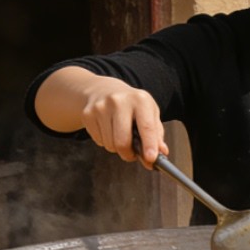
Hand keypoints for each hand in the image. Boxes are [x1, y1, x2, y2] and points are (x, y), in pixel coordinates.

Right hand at [35, 67, 167, 166]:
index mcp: (140, 99)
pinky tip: (108, 129)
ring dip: (117, 148)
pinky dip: (106, 141)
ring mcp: (101, 107)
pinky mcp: (88, 114)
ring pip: (110, 145)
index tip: (151, 159)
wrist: (103, 90)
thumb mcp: (149, 113)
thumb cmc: (132, 105)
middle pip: (122, 141)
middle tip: (132, 154)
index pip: (146, 127)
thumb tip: (162, 153)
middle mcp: (119, 101)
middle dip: (128, 154)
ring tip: (120, 135)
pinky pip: (99, 142)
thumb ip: (156, 134)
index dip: (149, 145)